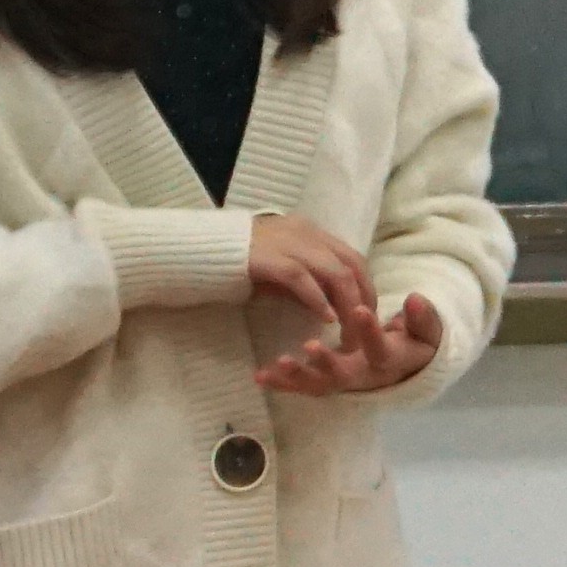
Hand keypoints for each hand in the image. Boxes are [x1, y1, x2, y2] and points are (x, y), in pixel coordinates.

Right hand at [240, 212, 373, 369]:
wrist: (197, 250)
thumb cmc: (238, 263)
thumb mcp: (280, 269)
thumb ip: (305, 281)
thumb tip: (329, 304)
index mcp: (309, 233)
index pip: (353, 258)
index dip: (366, 287)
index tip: (368, 315)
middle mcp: (305, 233)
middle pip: (352, 264)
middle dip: (364, 299)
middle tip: (364, 330)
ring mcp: (288, 243)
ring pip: (335, 272)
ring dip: (347, 305)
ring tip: (347, 334)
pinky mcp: (269, 258)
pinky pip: (302, 279)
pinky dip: (318, 299)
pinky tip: (325, 319)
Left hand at [259, 287, 441, 400]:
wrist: (406, 369)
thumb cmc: (415, 343)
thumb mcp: (426, 331)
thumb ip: (423, 318)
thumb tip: (415, 299)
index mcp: (388, 361)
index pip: (381, 349)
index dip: (371, 331)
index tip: (360, 309)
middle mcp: (363, 377)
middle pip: (343, 376)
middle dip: (326, 363)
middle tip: (310, 346)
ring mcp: (342, 382)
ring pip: (319, 384)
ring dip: (298, 376)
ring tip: (278, 363)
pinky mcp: (326, 383)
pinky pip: (303, 386)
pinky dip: (282, 383)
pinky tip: (260, 375)